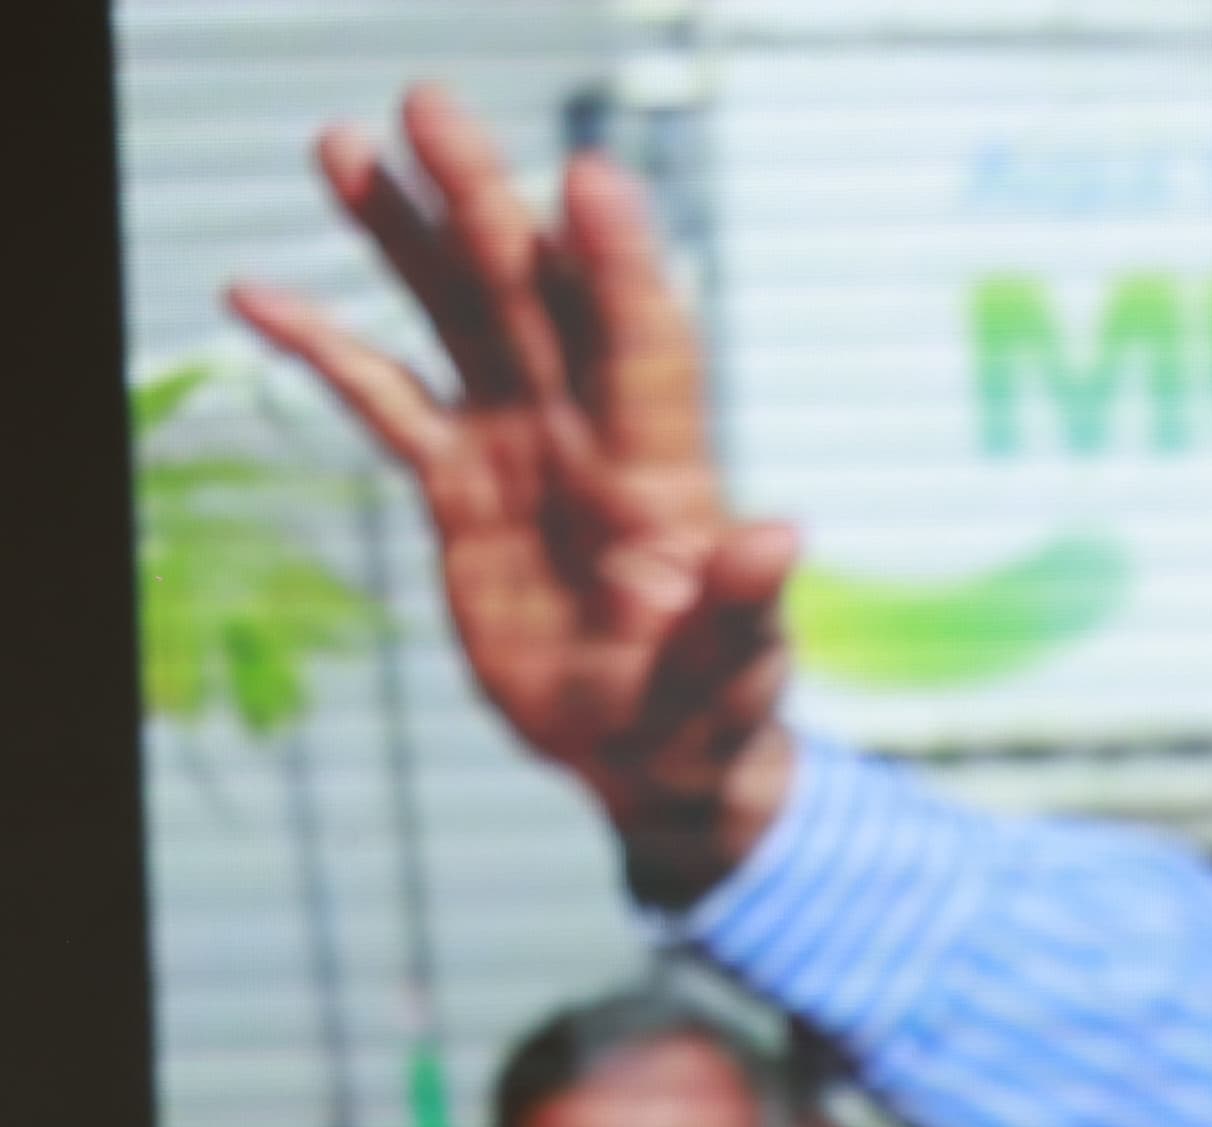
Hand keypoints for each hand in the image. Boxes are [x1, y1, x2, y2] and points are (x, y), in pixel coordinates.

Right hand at [228, 86, 799, 902]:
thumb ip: (742, 606)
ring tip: (342, 145)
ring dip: (404, 236)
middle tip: (429, 104)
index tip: (590, 175)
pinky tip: (256, 294)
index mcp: (663, 474)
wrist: (652, 759)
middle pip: (532, 297)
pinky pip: (386, 400)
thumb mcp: (730, 675)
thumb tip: (778, 535)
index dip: (620, 265)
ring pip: (455, 319)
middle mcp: (588, 436)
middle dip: (483, 203)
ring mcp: (520, 450)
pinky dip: (326, 348)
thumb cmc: (711, 719)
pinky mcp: (460, 487)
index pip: (644, 345)